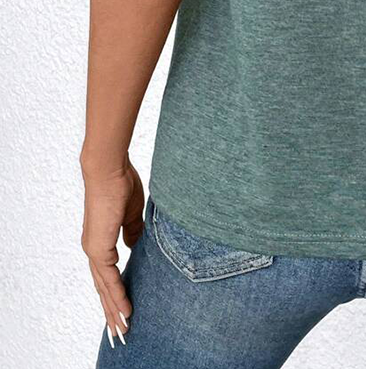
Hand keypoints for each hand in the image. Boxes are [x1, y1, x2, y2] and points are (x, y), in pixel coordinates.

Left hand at [80, 154, 143, 347]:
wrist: (109, 170)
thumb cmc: (121, 184)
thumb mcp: (132, 213)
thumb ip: (133, 231)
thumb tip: (134, 246)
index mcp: (101, 240)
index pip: (107, 275)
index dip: (114, 293)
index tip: (125, 309)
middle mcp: (94, 249)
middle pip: (102, 287)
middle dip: (112, 310)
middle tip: (121, 330)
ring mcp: (95, 249)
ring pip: (103, 288)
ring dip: (114, 309)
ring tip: (124, 328)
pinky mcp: (99, 247)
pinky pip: (108, 278)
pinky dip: (116, 295)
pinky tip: (125, 309)